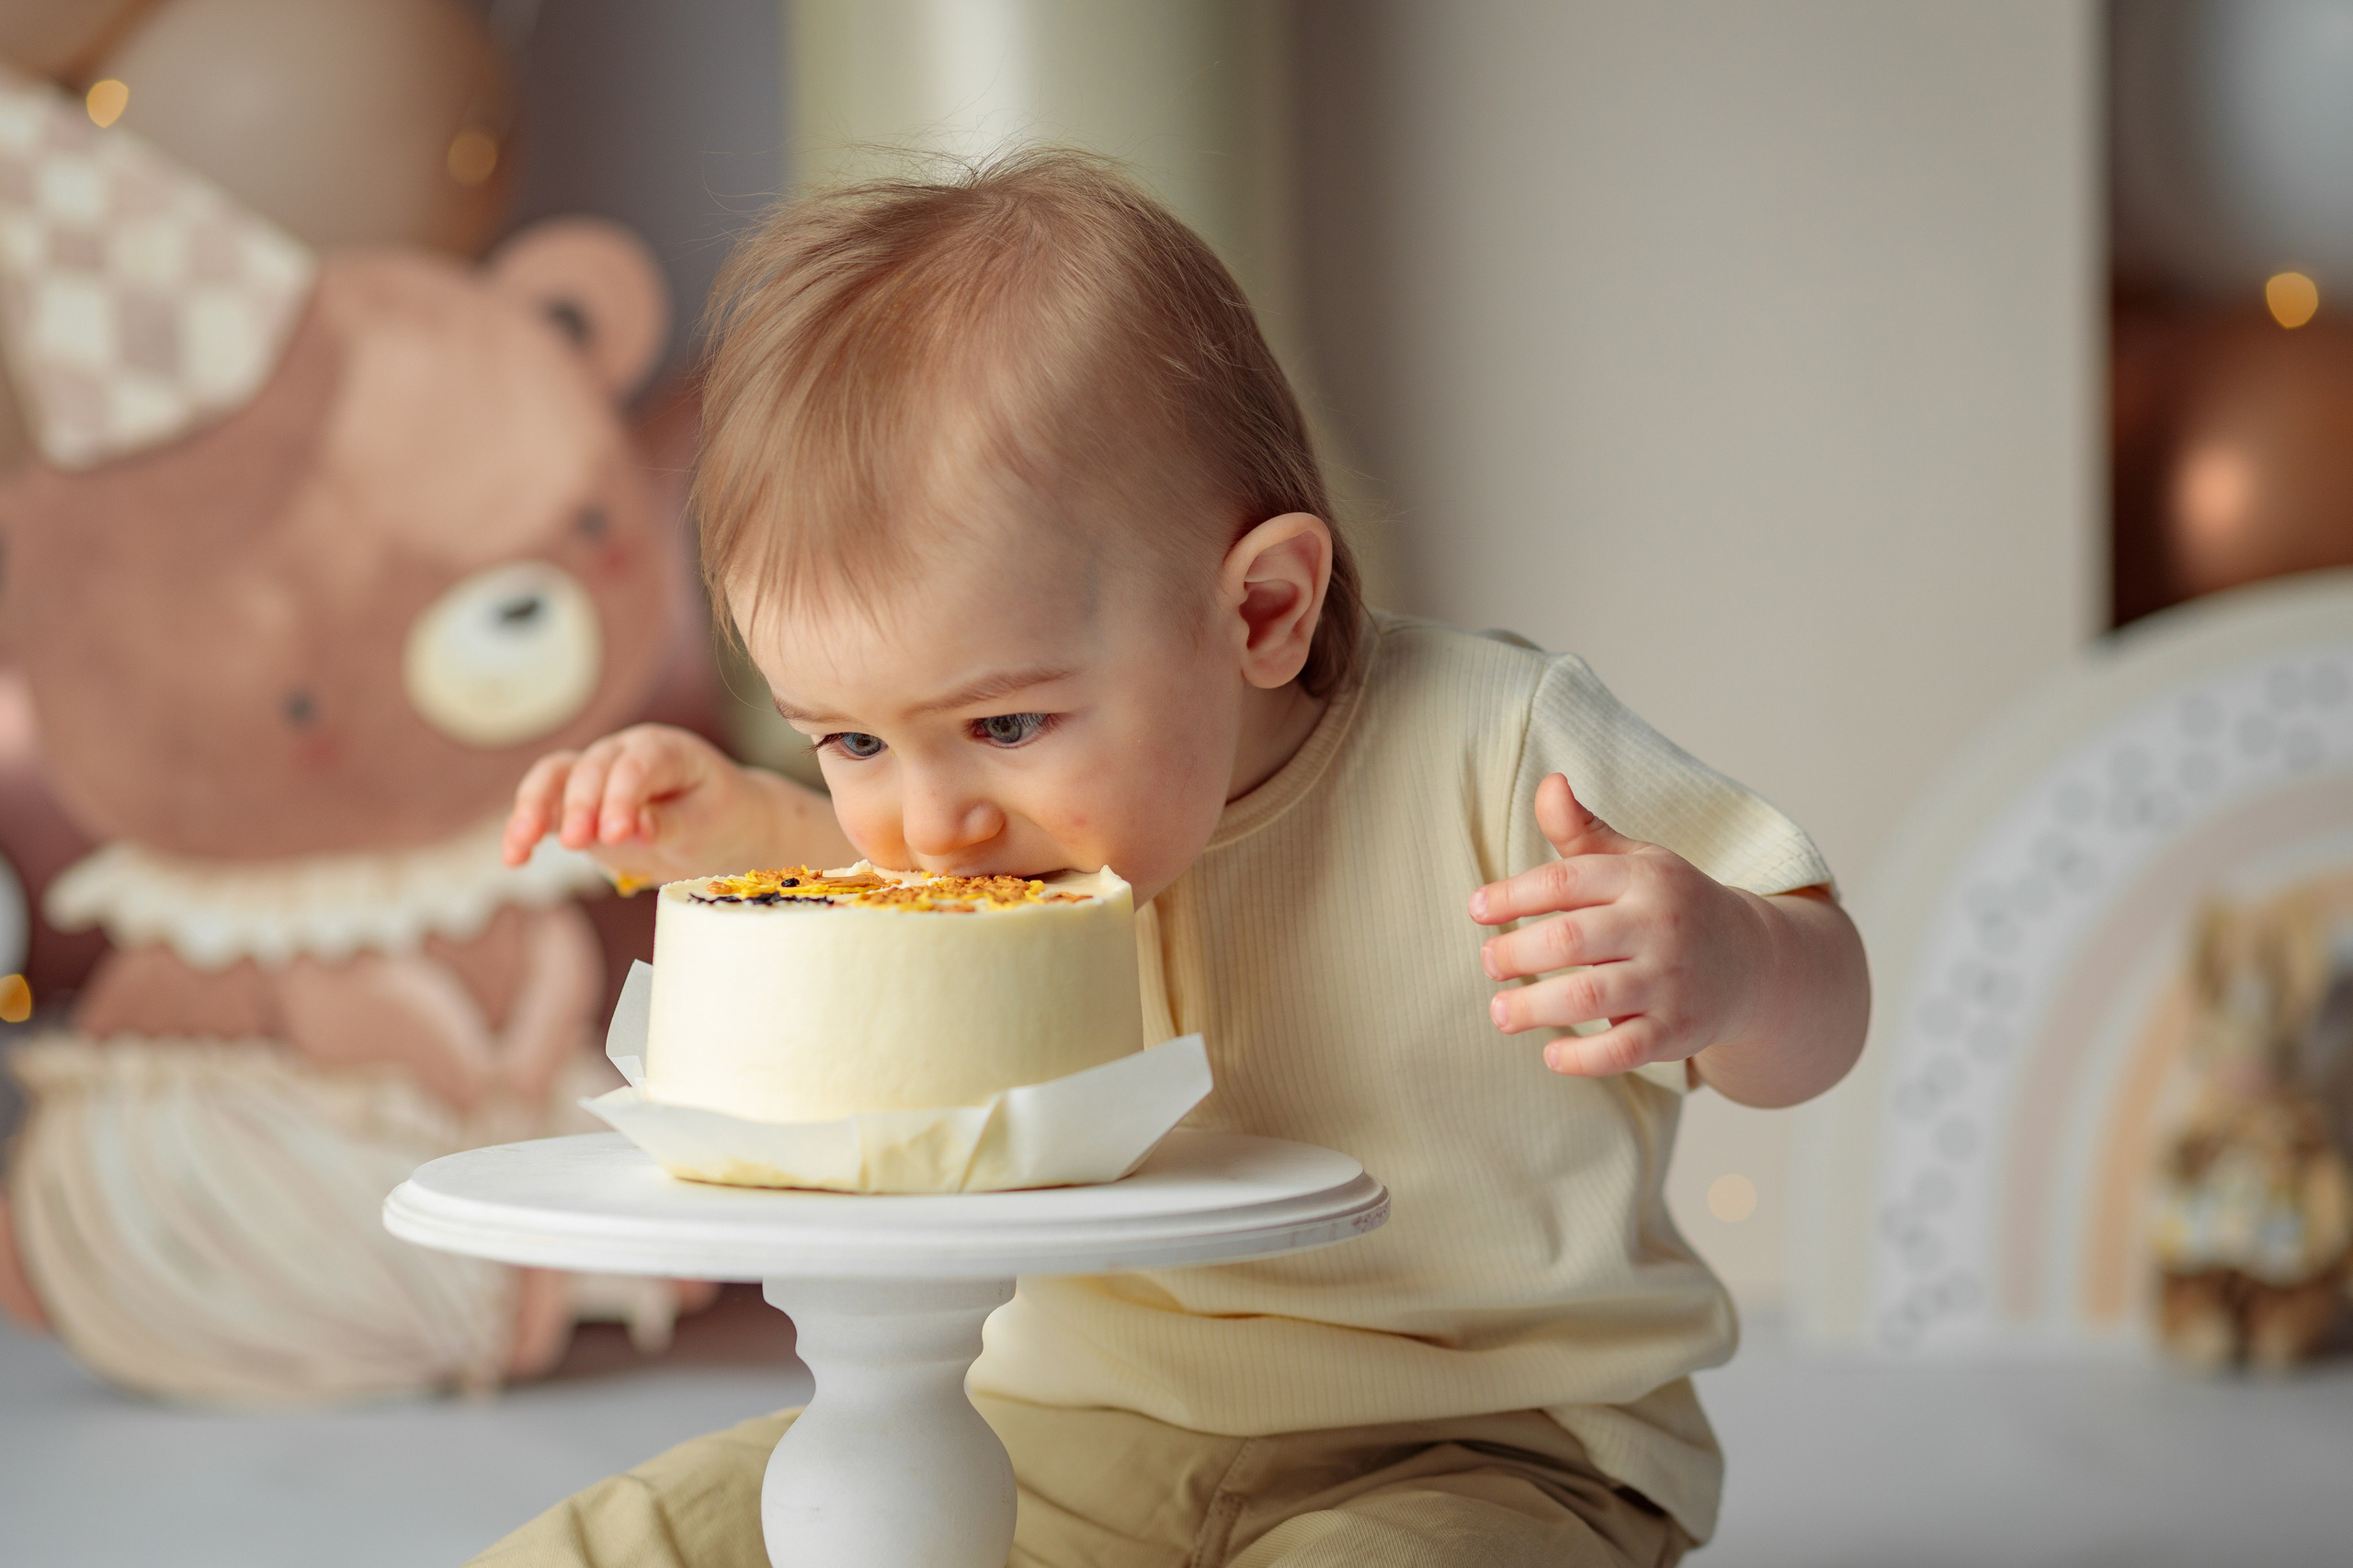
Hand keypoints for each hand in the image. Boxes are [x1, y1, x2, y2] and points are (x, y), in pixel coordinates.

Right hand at [502, 723, 850, 883]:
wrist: (724, 830)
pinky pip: (544, 810)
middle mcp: (624, 753)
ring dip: (533, 809)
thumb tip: (634, 829)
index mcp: (665, 749)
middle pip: (589, 768)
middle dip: (580, 805)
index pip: (636, 765)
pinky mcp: (578, 807)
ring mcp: (596, 776)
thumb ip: (669, 824)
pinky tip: (513, 858)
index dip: (622, 796)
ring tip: (519, 846)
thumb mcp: (708, 825)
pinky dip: (525, 830)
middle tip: (577, 843)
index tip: (615, 834)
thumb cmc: (722, 820)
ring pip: (554, 779)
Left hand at [1468, 772, 1771, 1077]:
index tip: (1476, 909)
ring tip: (1500, 1013)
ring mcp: (1671, 981)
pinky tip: (1552, 1055)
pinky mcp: (1678, 1031)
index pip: (1565, 881)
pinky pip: (1624, 1049)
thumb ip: (1582, 831)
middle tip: (1489, 963)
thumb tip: (1548, 782)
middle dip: (1517, 954)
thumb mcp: (1636, 861)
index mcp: (1643, 878)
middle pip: (1571, 939)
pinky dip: (1583, 1058)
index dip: (1512, 895)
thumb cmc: (1671, 905)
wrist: (1753, 962)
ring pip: (1591, 996)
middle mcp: (1659, 926)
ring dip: (1535, 1008)